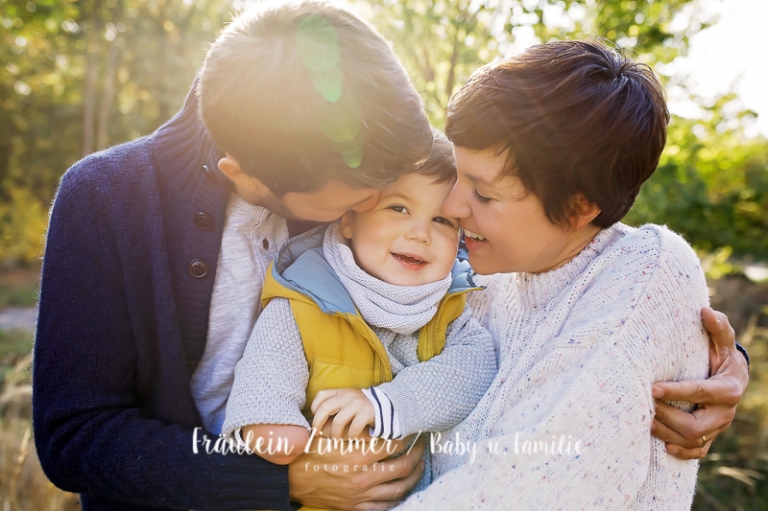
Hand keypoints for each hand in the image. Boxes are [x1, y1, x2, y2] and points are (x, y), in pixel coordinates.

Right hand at [288, 435, 425, 510]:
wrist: (289, 478)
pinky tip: (401, 490)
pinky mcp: (355, 507)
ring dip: (412, 477)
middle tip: (422, 447)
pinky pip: (384, 507)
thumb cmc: (310, 452)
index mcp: (358, 455)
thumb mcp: (331, 434)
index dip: (406, 437)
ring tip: (418, 467)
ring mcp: (360, 495)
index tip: (411, 431)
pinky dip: (397, 499)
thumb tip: (377, 420)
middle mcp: (363, 477)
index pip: (393, 445)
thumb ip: (355, 429)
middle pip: (402, 468)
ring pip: (398, 489)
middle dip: (417, 456)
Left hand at [311, 388, 374, 438]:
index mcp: (341, 392)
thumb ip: (334, 406)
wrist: (384, 404)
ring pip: (338, 421)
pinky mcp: (367, 413)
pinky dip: (351, 435)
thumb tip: (318, 423)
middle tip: (317, 432)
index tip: (315, 417)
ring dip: (335, 434)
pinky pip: (354, 427)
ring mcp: (357, 404)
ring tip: (336, 439)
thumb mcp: (346, 400)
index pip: (322, 395)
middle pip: (325, 408)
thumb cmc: (359, 406)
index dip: (315, 406)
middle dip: (318, 422)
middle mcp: (347, 396)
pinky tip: (351, 437)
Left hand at [651, 307, 748, 459]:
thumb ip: (717, 327)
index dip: (677, 392)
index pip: (701, 392)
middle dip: (667, 417)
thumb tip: (705, 311)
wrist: (732, 376)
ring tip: (644, 421)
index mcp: (728, 388)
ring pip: (693, 440)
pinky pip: (698, 452)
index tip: (653, 387)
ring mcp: (718, 427)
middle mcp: (725, 412)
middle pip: (695, 425)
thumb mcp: (722, 340)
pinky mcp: (711, 437)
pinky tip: (664, 446)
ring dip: (666, 434)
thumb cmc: (720, 354)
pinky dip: (681, 452)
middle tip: (644, 405)